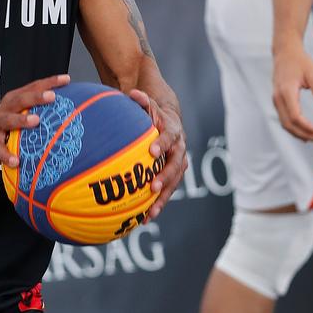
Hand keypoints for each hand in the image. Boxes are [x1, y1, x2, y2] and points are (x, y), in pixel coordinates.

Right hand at [0, 74, 70, 167]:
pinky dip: (6, 154)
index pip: (33, 87)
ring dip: (21, 120)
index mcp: (15, 100)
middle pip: (21, 99)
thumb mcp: (18, 115)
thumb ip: (36, 112)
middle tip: (51, 97)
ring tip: (34, 121)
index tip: (66, 79)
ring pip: (8, 119)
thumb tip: (65, 113)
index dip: (49, 82)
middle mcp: (6, 109)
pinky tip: (15, 160)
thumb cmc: (3, 128)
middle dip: (36, 97)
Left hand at [129, 89, 186, 216]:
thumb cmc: (155, 114)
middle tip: (153, 188)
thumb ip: (142, 101)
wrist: (170, 122)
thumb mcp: (149, 105)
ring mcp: (178, 164)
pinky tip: (145, 218)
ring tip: (151, 213)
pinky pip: (167, 191)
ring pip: (174, 183)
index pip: (169, 137)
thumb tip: (133, 93)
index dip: (162, 144)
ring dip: (163, 198)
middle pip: (176, 165)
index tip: (152, 151)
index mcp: (173, 131)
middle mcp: (179, 149)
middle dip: (165, 177)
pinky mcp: (173, 176)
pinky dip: (157, 204)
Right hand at [272, 44, 312, 142]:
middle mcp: (278, 98)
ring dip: (297, 133)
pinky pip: (283, 118)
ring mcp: (276, 100)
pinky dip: (292, 127)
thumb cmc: (299, 61)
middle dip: (303, 134)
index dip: (306, 127)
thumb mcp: (312, 73)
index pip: (295, 116)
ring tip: (312, 139)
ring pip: (284, 123)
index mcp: (286, 92)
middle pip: (288, 124)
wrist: (284, 53)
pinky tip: (303, 130)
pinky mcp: (277, 101)